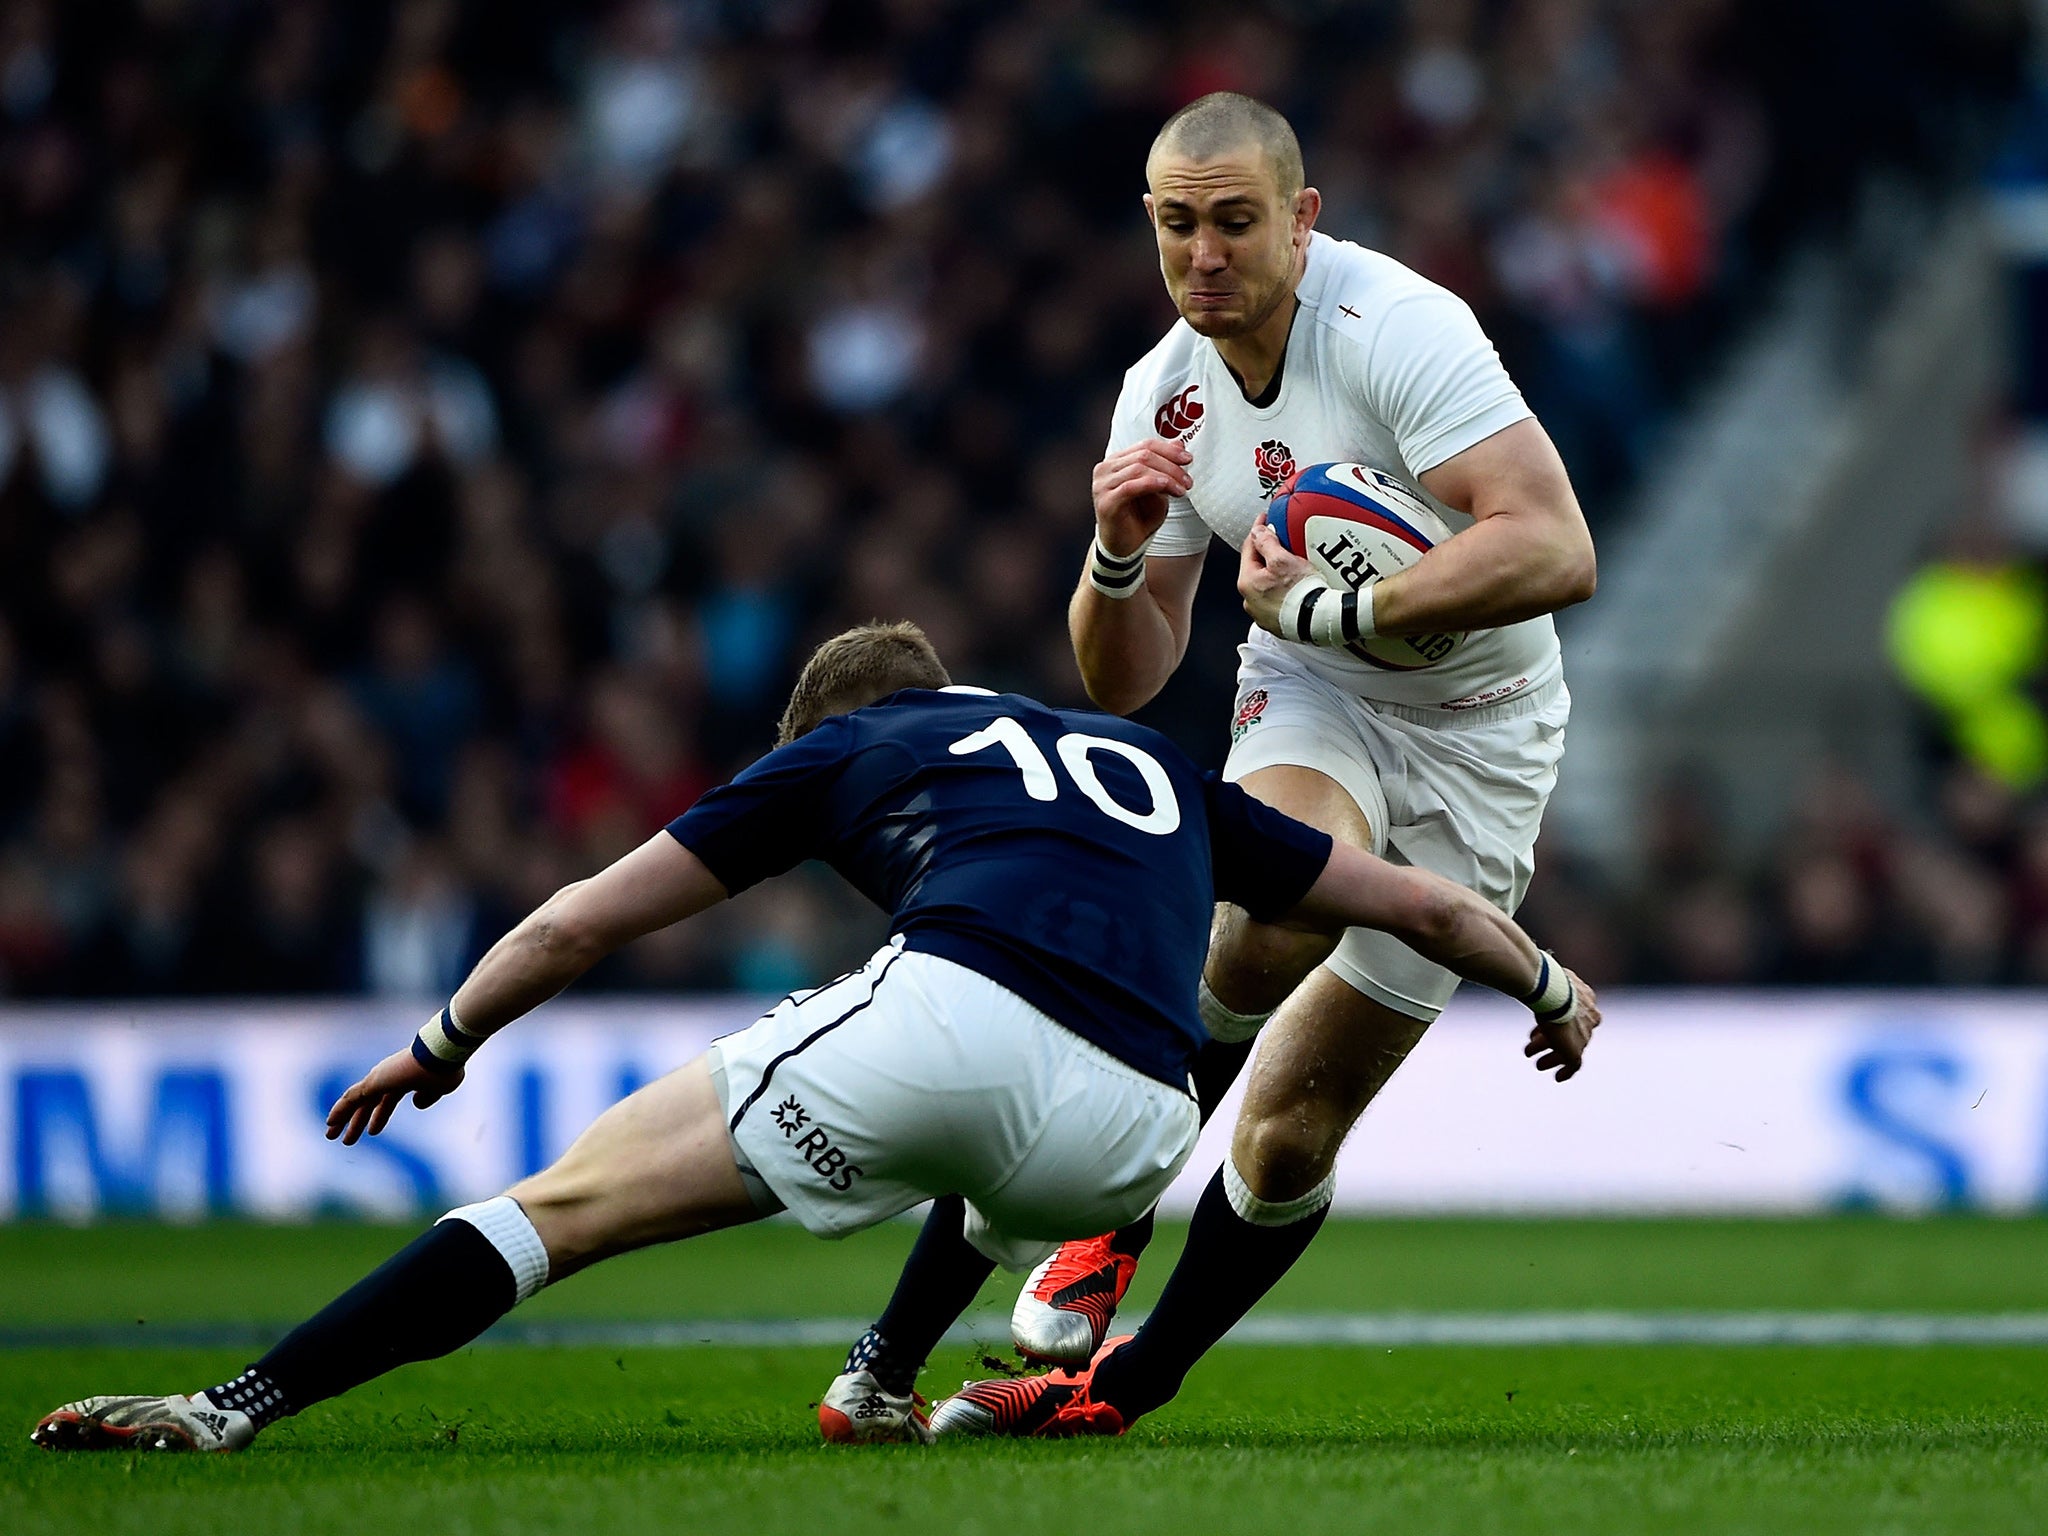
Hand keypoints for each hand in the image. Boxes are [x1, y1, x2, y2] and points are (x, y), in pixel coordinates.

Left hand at [325, 1047, 462, 1145]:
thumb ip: (428, 1097)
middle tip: (347, 1138)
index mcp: (405, 1080)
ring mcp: (380, 1079)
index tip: (372, 1131)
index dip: (380, 1117)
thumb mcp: (440, 1088)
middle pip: (368, 1104)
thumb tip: (416, 1103)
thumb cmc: (445, 1068)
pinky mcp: (374, 1081)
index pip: (387, 1101)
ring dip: (344, 1119)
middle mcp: (389, 1078)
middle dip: (358, 1121)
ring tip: (331, 1135)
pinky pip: (352, 1098)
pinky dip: (340, 1110)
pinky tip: (330, 1122)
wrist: (441, 1054)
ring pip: (356, 1102)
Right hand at [1093, 441, 1191, 556]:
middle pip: (1144, 455)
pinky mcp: (1106, 502)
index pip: (1145, 445)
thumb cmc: (1140, 517)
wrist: (1125, 546)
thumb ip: (1164, 465)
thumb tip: (1179, 443)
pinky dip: (1153, 484)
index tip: (1188, 459)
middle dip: (1171, 465)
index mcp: (1116, 461)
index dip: (1169, 450)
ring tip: (1182, 489)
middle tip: (1188, 480)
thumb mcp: (1158, 487)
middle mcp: (1105, 469)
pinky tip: (1168, 489)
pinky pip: (1132, 486)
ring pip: (1139, 468)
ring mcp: (1102, 485)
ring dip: (1166, 476)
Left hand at [1238, 522, 1314, 635]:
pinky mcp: (1275, 622)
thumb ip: (1266, 543)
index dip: (1257, 531)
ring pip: (1265, 585)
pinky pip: (1275, 600)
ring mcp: (1261, 614)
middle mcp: (1249, 600)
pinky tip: (1293, 587)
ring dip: (1274, 574)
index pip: (1249, 548)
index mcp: (1247, 582)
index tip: (1264, 520)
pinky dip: (1281, 591)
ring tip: (1289, 565)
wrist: (1318, 620)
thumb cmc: (1301, 592)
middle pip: (1256, 568)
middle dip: (1266, 554)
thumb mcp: (1282, 560)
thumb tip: (1257, 532)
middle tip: (1280, 542)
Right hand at [1523, 968, 1599, 1081]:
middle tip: (1532, 1045)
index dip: (1557, 1019)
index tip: (1541, 1026)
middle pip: (1571, 1032)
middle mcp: (1590, 1015)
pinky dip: (1565, 1071)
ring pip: (1569, 1049)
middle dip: (1551, 1039)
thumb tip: (1518, 961)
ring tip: (1537, 1063)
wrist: (1553, 991)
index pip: (1575, 1011)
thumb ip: (1536, 973)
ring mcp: (1585, 1034)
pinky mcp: (1577, 1049)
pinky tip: (1557, 1078)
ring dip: (1552, 1056)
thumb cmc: (1543, 978)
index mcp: (1586, 996)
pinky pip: (1574, 1065)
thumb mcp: (1542, 972)